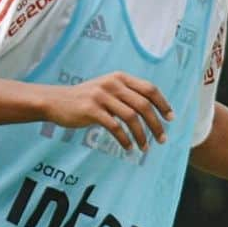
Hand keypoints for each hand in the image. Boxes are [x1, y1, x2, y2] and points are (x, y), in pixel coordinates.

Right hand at [43, 72, 172, 153]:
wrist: (56, 101)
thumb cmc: (85, 99)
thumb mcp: (107, 89)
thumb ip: (126, 94)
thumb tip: (150, 109)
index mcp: (120, 77)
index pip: (149, 89)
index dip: (163, 104)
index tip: (170, 118)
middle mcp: (113, 84)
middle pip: (143, 105)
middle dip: (156, 124)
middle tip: (162, 139)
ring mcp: (102, 96)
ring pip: (131, 118)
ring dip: (141, 135)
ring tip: (145, 148)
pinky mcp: (91, 110)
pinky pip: (115, 127)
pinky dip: (125, 140)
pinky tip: (128, 148)